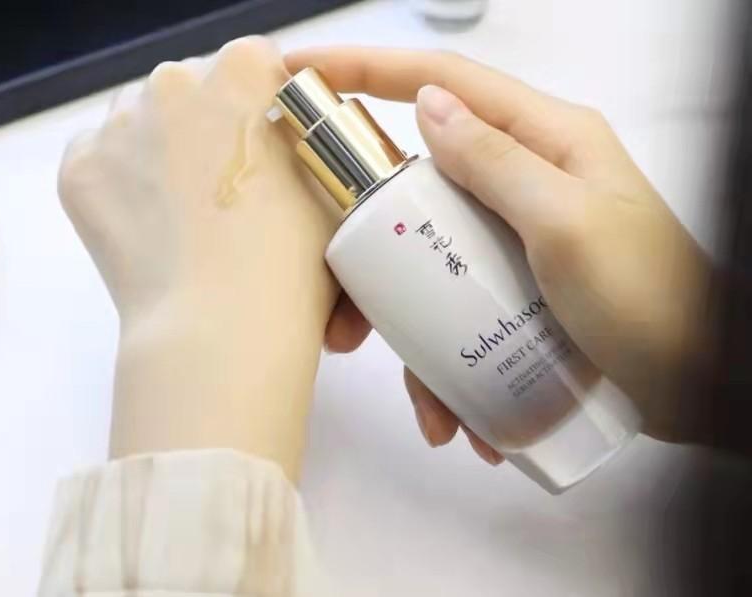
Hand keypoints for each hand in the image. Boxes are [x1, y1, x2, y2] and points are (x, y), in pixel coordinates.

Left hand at [58, 37, 340, 479]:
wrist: (218, 330)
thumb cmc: (288, 266)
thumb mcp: (328, 186)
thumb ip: (300, 139)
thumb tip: (276, 133)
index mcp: (243, 70)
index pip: (254, 66)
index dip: (263, 111)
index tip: (266, 150)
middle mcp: (174, 80)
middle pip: (192, 89)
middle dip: (207, 128)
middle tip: (224, 193)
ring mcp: (119, 124)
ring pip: (141, 122)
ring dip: (160, 152)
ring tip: (186, 216)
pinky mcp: (80, 168)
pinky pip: (101, 159)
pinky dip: (121, 186)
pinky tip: (150, 227)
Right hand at [288, 47, 714, 458]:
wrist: (708, 389)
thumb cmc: (651, 302)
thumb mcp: (569, 226)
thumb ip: (497, 162)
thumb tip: (427, 104)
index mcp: (546, 141)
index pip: (443, 83)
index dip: (368, 70)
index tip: (300, 75)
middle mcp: (525, 182)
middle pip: (417, 190)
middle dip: (372, 260)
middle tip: (343, 322)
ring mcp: (520, 239)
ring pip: (431, 263)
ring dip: (415, 337)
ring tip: (428, 403)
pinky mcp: (519, 291)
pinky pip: (460, 313)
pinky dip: (450, 367)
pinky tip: (460, 418)